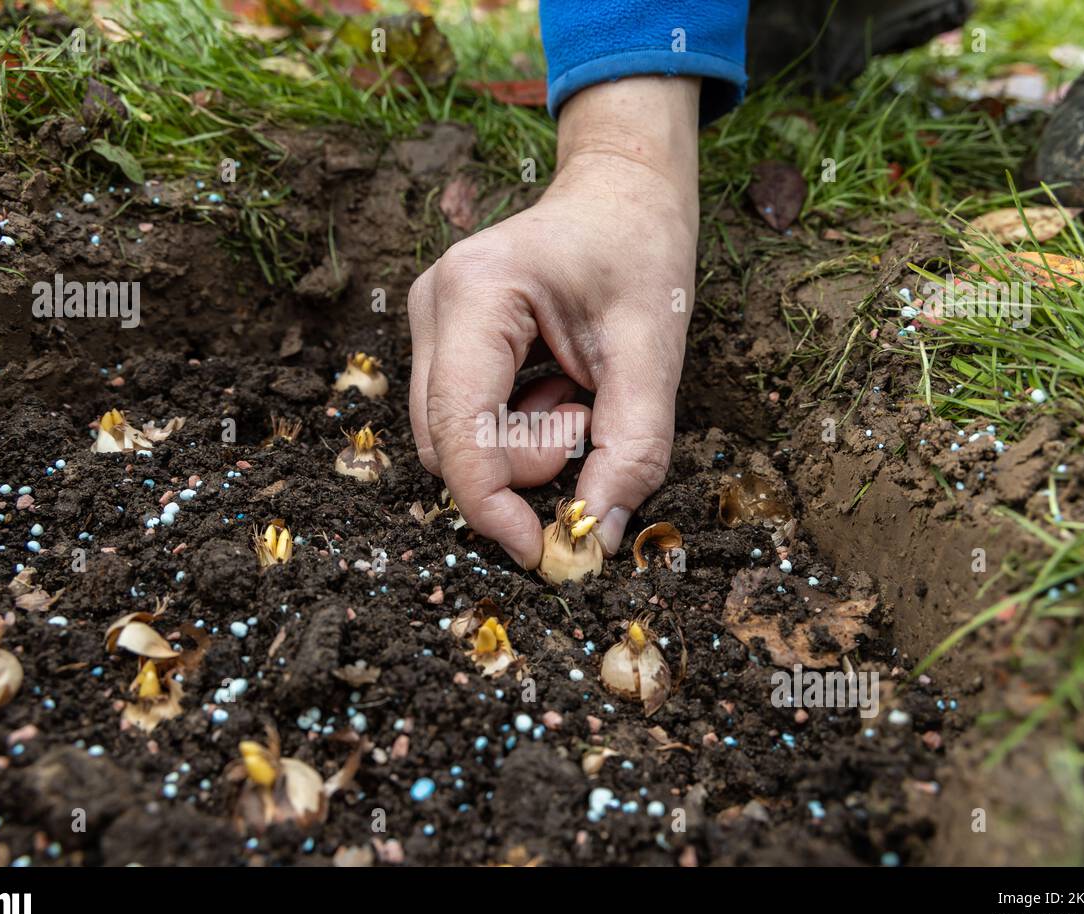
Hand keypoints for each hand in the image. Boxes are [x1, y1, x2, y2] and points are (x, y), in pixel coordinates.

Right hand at [407, 76, 700, 568]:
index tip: (541, 549)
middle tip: (590, 421)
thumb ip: (632, 448)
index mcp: (479, 291)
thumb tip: (598, 537)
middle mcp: (434, 305)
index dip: (492, 505)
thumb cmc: (640, 253)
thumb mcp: (655, 352)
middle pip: (450, 444)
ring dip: (522, 445)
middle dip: (524, 463)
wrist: (621, 195)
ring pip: (453, 440)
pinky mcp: (441, 339)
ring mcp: (428, 321)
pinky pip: (463, 420)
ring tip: (578, 395)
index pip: (460, 428)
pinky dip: (515, 427)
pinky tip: (556, 387)